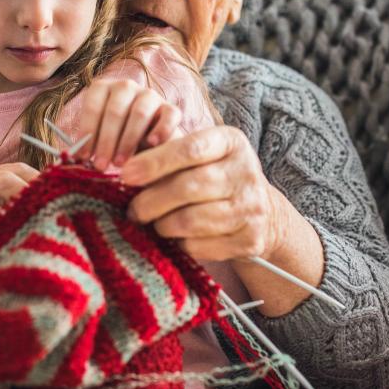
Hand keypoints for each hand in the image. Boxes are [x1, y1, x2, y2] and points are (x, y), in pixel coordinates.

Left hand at [76, 78, 180, 169]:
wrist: (146, 142)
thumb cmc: (114, 140)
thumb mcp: (98, 139)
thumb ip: (88, 144)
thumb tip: (72, 158)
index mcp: (103, 88)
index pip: (93, 105)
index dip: (87, 131)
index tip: (83, 156)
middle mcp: (126, 87)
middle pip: (115, 110)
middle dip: (107, 141)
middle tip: (101, 165)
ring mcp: (150, 95)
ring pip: (140, 113)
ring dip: (128, 140)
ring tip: (121, 164)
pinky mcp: (171, 108)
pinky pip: (169, 116)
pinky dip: (161, 130)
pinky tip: (151, 145)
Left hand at [120, 125, 282, 262]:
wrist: (263, 214)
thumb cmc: (215, 178)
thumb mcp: (200, 155)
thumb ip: (166, 152)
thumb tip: (125, 164)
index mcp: (231, 142)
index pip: (190, 149)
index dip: (154, 163)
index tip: (126, 174)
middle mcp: (246, 171)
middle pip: (188, 187)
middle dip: (151, 201)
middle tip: (133, 210)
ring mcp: (252, 207)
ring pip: (191, 221)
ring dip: (162, 225)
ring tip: (153, 223)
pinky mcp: (249, 240)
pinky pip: (200, 246)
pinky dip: (180, 244)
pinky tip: (177, 237)